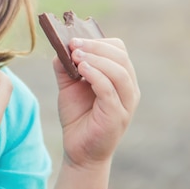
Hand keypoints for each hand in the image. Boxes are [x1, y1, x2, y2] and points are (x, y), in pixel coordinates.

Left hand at [54, 38, 139, 168]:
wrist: (78, 149)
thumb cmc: (77, 115)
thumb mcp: (69, 85)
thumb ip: (65, 66)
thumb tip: (61, 46)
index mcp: (120, 77)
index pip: (118, 50)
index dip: (98, 41)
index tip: (74, 40)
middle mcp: (128, 88)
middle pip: (121, 56)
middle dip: (95, 46)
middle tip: (73, 45)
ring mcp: (126, 103)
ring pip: (119, 71)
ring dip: (96, 59)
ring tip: (76, 56)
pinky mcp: (117, 115)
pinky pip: (110, 90)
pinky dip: (96, 75)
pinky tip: (81, 70)